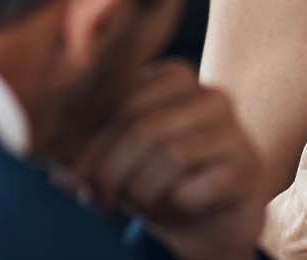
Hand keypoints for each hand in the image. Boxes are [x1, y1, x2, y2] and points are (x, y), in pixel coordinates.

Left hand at [74, 61, 264, 259]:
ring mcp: (234, 130)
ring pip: (169, 155)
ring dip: (143, 191)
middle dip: (110, 171)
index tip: (70, 178)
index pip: (119, 99)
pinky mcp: (247, 168)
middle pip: (141, 126)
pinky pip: (196, 185)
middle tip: (97, 201)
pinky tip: (180, 206)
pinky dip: (176, 204)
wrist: (206, 227)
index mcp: (173, 79)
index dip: (89, 144)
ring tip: (141, 205)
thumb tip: (58, 175)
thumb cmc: (156, 185)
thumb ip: (89, 156)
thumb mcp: (117, 162)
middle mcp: (209, 95)